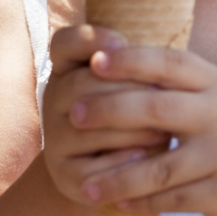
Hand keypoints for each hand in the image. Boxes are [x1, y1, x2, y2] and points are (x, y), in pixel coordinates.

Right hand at [41, 25, 171, 204]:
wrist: (112, 170)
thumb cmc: (134, 115)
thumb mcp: (132, 87)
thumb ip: (133, 68)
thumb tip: (139, 56)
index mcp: (67, 70)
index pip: (63, 43)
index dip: (89, 40)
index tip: (122, 42)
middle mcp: (53, 101)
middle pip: (79, 85)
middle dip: (123, 89)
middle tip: (161, 94)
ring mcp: (55, 140)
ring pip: (87, 130)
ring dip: (128, 129)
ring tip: (163, 131)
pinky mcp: (65, 176)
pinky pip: (91, 168)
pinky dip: (119, 163)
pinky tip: (144, 159)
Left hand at [72, 46, 216, 215]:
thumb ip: (183, 82)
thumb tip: (118, 58)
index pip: (170, 63)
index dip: (131, 59)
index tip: (93, 60)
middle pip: (157, 109)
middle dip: (110, 111)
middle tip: (75, 115)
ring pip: (159, 166)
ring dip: (117, 176)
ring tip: (85, 184)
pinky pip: (172, 200)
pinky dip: (141, 203)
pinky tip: (117, 203)